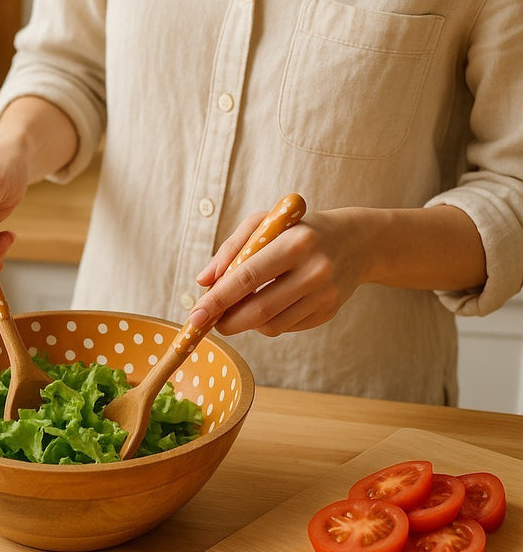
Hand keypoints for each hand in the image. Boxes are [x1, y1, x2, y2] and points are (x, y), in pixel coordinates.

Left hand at [189, 208, 370, 336]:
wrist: (356, 242)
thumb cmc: (298, 230)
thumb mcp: (264, 224)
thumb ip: (231, 249)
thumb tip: (204, 281)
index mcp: (295, 243)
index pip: (248, 277)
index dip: (218, 299)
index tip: (196, 314)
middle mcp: (314, 271)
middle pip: (260, 309)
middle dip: (227, 321)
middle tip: (209, 322)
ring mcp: (325, 295)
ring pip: (271, 324)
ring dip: (246, 323)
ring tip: (237, 308)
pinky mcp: (328, 312)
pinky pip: (286, 327)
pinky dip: (267, 321)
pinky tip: (268, 305)